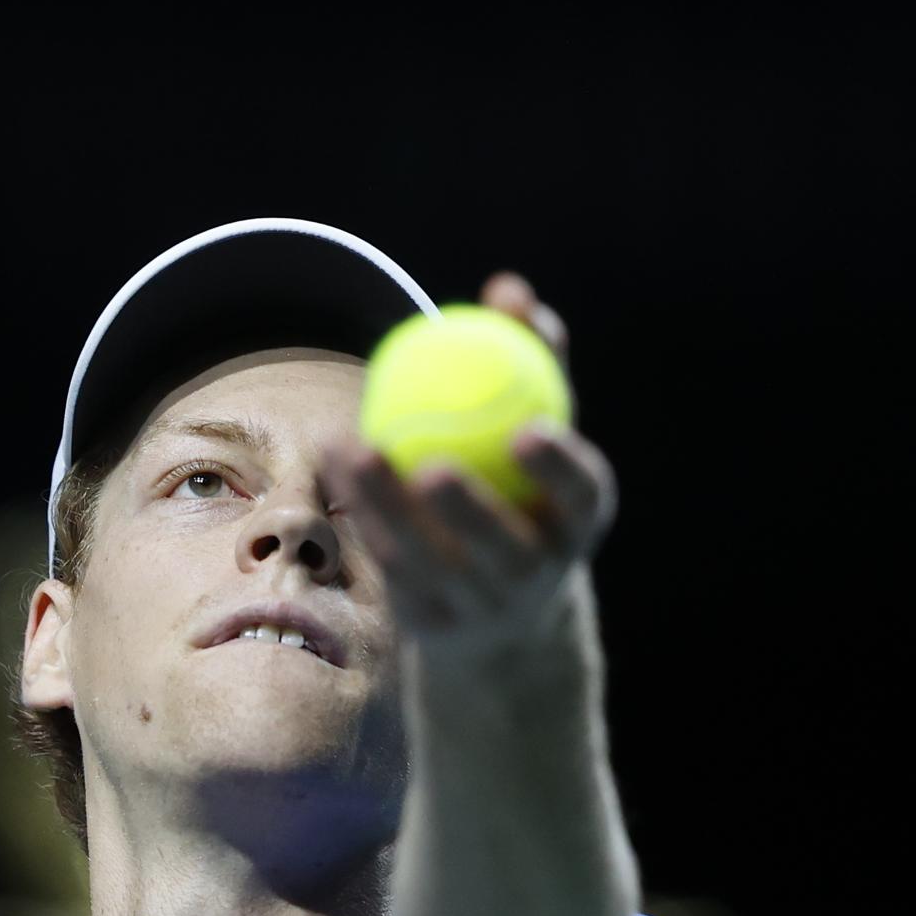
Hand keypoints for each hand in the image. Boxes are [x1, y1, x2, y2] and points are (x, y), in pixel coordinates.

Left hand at [323, 272, 617, 664]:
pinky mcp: (431, 625)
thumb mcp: (537, 425)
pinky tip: (333, 455)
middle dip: (473, 513)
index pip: (581, 498)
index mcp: (578, 522)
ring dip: (386, 504)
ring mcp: (482, 607)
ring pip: (430, 561)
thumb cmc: (523, 480)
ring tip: (354, 445)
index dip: (559, 470)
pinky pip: (388, 564)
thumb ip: (529, 356)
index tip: (527, 428)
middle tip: (433, 464)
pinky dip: (360, 508)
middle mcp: (537, 575)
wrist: (502, 599)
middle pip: (505, 549)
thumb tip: (509, 289)